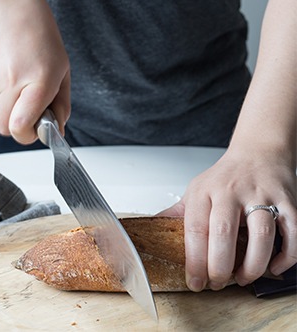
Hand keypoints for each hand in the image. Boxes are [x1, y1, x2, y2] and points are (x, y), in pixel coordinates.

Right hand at [0, 0, 70, 144]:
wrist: (11, 9)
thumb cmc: (40, 35)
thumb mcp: (62, 70)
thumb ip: (61, 104)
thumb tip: (58, 127)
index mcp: (37, 81)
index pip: (20, 127)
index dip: (29, 134)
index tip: (38, 127)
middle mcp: (12, 82)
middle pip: (4, 128)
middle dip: (17, 126)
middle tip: (30, 111)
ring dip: (10, 107)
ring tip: (22, 83)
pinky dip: (2, 93)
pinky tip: (11, 73)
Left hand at [160, 150, 296, 291]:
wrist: (259, 152)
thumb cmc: (225, 177)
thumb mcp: (196, 189)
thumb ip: (177, 213)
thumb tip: (151, 229)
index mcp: (204, 192)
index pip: (195, 229)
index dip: (195, 260)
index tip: (195, 281)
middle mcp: (231, 192)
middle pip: (224, 233)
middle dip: (220, 266)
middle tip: (218, 283)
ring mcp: (262, 196)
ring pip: (261, 235)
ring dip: (252, 265)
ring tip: (243, 278)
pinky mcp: (288, 202)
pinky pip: (292, 233)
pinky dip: (285, 256)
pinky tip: (273, 268)